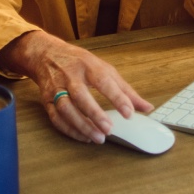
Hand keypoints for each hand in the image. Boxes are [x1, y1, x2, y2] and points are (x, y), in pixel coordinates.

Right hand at [0, 30, 153, 142]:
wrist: (46, 55)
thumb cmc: (80, 63)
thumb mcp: (104, 69)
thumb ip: (125, 90)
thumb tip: (147, 108)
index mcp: (89, 66)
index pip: (104, 81)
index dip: (117, 97)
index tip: (129, 113)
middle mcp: (71, 76)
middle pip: (81, 95)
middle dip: (94, 114)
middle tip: (109, 129)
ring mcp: (56, 88)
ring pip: (66, 108)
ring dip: (81, 125)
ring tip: (98, 138)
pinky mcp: (46, 100)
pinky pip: (56, 117)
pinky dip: (69, 129)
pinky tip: (83, 137)